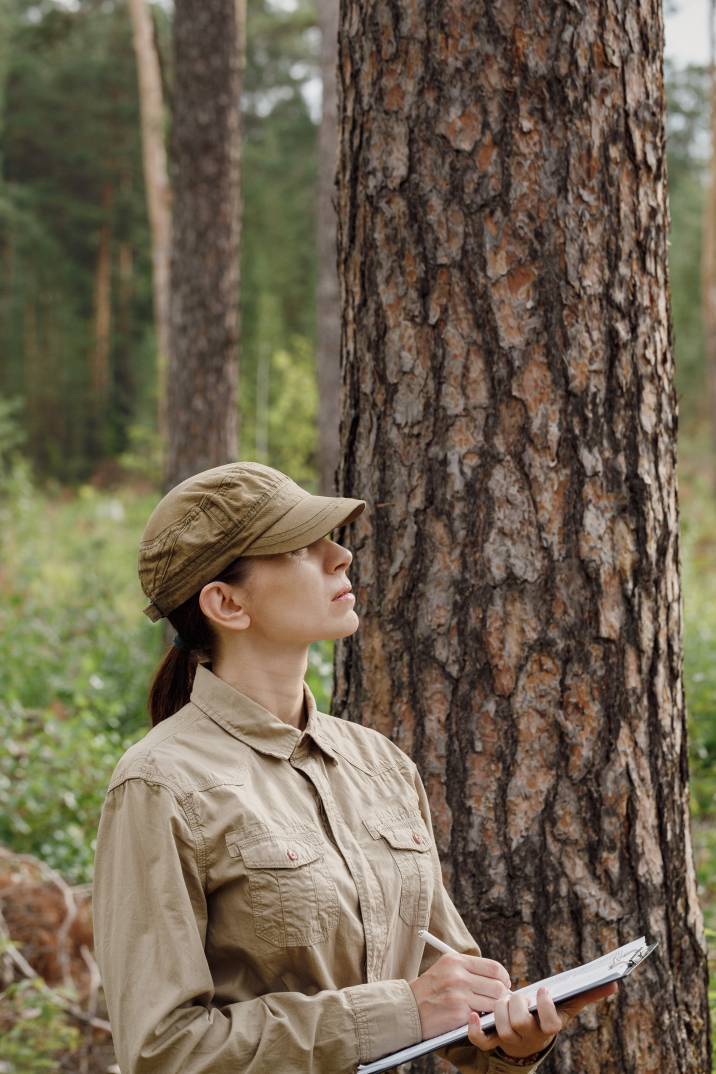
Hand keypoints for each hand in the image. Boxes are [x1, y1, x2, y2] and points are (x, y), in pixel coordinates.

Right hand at [409, 952, 511, 1039]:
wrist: (406, 1010)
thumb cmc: (428, 991)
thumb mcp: (444, 970)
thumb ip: (468, 970)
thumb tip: (497, 978)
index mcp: (455, 961)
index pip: (494, 967)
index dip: (503, 978)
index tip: (503, 985)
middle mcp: (458, 975)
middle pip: (498, 986)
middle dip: (502, 996)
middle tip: (498, 1002)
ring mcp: (459, 995)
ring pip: (494, 1003)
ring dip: (494, 1010)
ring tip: (487, 1011)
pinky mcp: (458, 1014)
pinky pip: (482, 1017)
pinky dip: (483, 1020)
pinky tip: (476, 1019)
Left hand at [467, 981, 618, 1059]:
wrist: (526, 1042)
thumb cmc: (546, 1016)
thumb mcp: (565, 1007)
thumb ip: (586, 995)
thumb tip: (614, 982)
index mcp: (549, 1028)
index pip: (551, 1024)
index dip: (546, 1008)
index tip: (543, 990)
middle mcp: (531, 1037)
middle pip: (522, 1025)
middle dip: (516, 1005)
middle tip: (516, 995)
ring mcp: (511, 1041)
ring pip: (503, 1030)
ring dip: (499, 1011)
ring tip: (501, 999)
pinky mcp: (493, 1042)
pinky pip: (482, 1042)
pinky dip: (475, 1030)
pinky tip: (473, 1015)